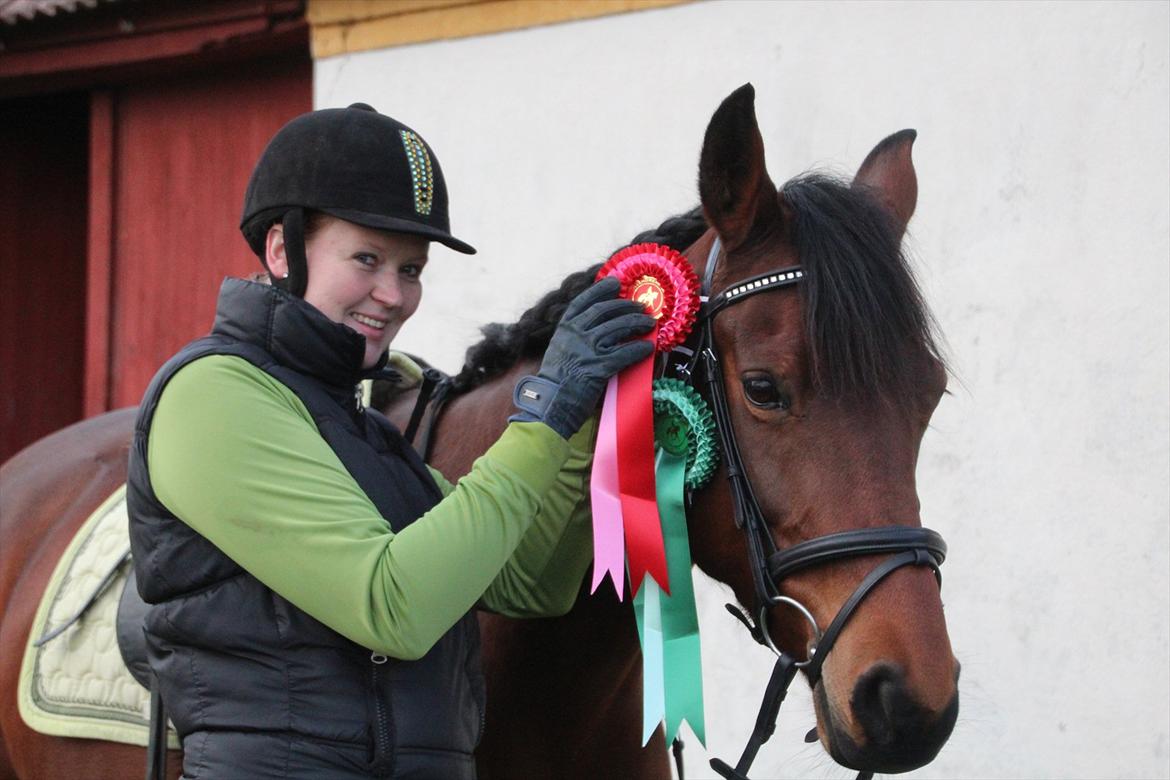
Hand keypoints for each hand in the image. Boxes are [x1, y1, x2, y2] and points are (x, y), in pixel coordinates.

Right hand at [512, 277, 655, 437]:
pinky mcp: (599, 367)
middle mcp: (576, 334)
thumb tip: (596, 328)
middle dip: (627, 306)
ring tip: (649, 324)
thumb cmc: (556, 381)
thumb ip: (574, 337)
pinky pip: (624, 353)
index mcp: (565, 328)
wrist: (550, 403)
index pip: (584, 301)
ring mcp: (587, 349)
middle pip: (605, 311)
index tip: (615, 283)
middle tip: (641, 307)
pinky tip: (648, 348)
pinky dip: (638, 350)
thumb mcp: (560, 350)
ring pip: (618, 328)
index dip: (601, 289)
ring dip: (637, 323)